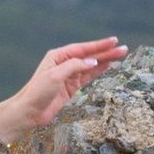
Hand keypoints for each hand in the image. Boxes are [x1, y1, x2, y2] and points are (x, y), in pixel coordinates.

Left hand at [10, 37, 124, 127]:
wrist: (30, 111)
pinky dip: (98, 71)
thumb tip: (93, 61)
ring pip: (90, 65)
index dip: (99, 45)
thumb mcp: (55, 76)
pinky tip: (108, 65)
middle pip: (89, 56)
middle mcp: (64, 63)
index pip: (82, 48)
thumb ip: (74, 67)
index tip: (113, 41)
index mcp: (58, 56)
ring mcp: (68, 75)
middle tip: (123, 49)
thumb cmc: (38, 92)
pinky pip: (88, 76)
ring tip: (120, 55)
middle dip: (106, 52)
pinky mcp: (71, 87)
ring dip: (105, 60)